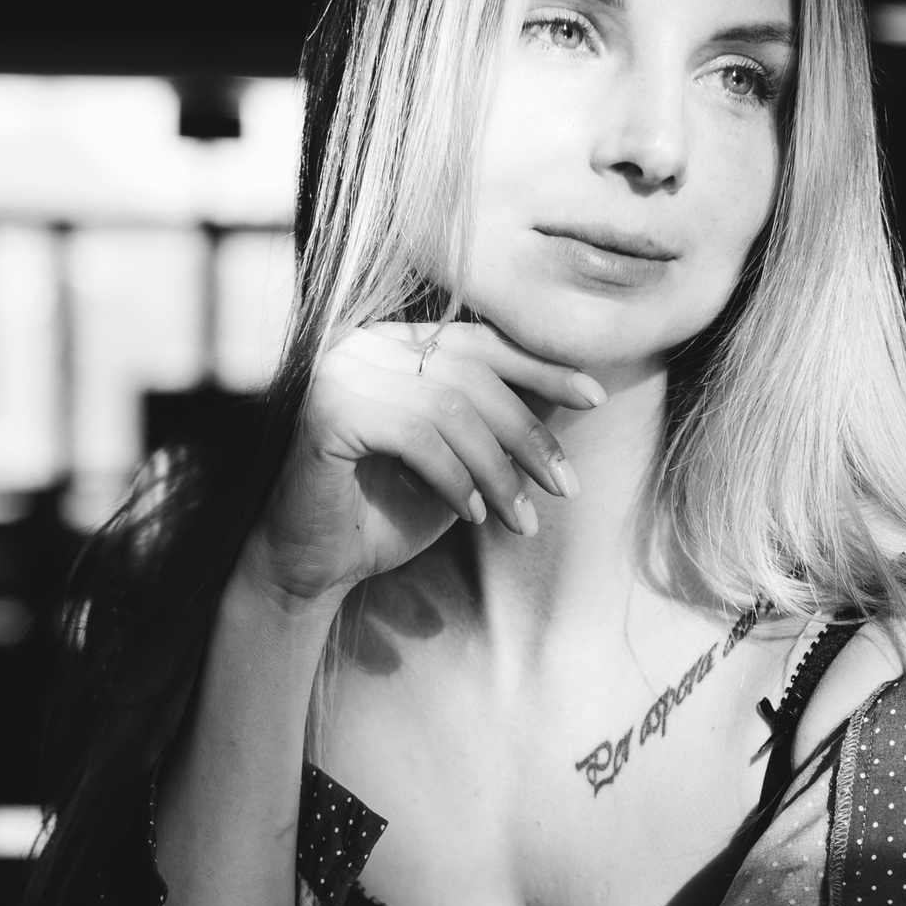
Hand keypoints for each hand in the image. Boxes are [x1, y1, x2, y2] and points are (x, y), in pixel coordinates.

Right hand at [241, 316, 606, 606]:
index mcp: (393, 341)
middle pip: (471, 374)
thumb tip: (575, 388)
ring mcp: (339, 370)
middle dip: (529, 434)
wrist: (312, 564)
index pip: (478, 341)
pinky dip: (456, 479)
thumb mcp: (463, 462)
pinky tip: (472, 515)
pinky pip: (416, 436)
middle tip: (565, 486)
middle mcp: (362, 342)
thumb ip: (501, 422)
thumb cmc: (387, 511)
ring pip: (451, 408)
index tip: (593, 397)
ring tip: (523, 520)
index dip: (540, 365)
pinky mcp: (325, 409)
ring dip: (499, 470)